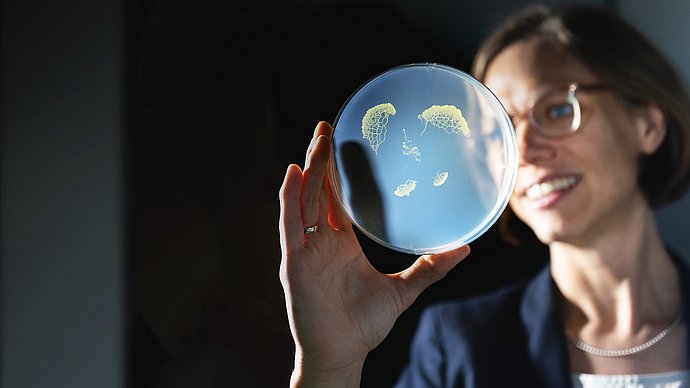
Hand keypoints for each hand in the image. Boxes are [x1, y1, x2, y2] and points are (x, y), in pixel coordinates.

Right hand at [279, 122, 469, 386]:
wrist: (343, 353)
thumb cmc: (365, 324)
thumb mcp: (403, 289)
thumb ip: (430, 268)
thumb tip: (465, 248)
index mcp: (342, 243)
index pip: (339, 199)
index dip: (340, 172)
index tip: (348, 142)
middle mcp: (322, 240)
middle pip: (320, 191)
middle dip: (323, 159)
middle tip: (329, 126)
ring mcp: (306, 249)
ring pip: (305, 200)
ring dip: (310, 169)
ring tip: (318, 139)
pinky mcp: (294, 262)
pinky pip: (289, 225)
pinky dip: (289, 199)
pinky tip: (294, 174)